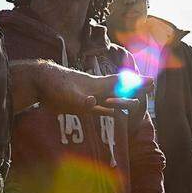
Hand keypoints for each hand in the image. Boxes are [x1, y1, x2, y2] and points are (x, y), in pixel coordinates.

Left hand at [8, 60, 146, 114]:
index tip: (152, 82)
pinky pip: (100, 105)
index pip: (122, 84)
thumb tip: (91, 103)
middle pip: (120, 88)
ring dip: (124, 97)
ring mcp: (89, 95)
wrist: (39, 82)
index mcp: (97, 86)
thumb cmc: (54, 86)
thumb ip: (80, 100)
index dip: (136, 83)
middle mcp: (96, 89)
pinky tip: (113, 110)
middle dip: (135, 88)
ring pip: (111, 96)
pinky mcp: (80, 103)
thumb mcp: (67, 95)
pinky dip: (110, 107)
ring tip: (137, 100)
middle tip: (151, 85)